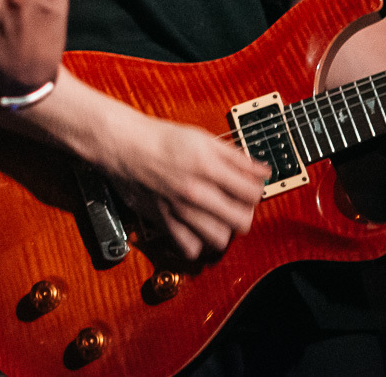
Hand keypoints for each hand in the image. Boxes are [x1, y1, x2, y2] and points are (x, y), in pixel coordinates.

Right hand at [102, 113, 271, 262]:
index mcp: (208, 167)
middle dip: (244, 213)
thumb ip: (235, 157)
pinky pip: (189, 248)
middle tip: (236, 204)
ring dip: (223, 230)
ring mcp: (180, 210)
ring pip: (219, 238)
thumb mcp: (202, 138)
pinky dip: (197, 243)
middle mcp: (196, 192)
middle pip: (241, 220)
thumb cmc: (160, 138)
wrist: (123, 144)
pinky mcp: (164, 221)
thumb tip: (262, 170)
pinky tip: (196, 229)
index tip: (250, 187)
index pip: (252, 192)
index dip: (257, 190)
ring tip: (218, 217)